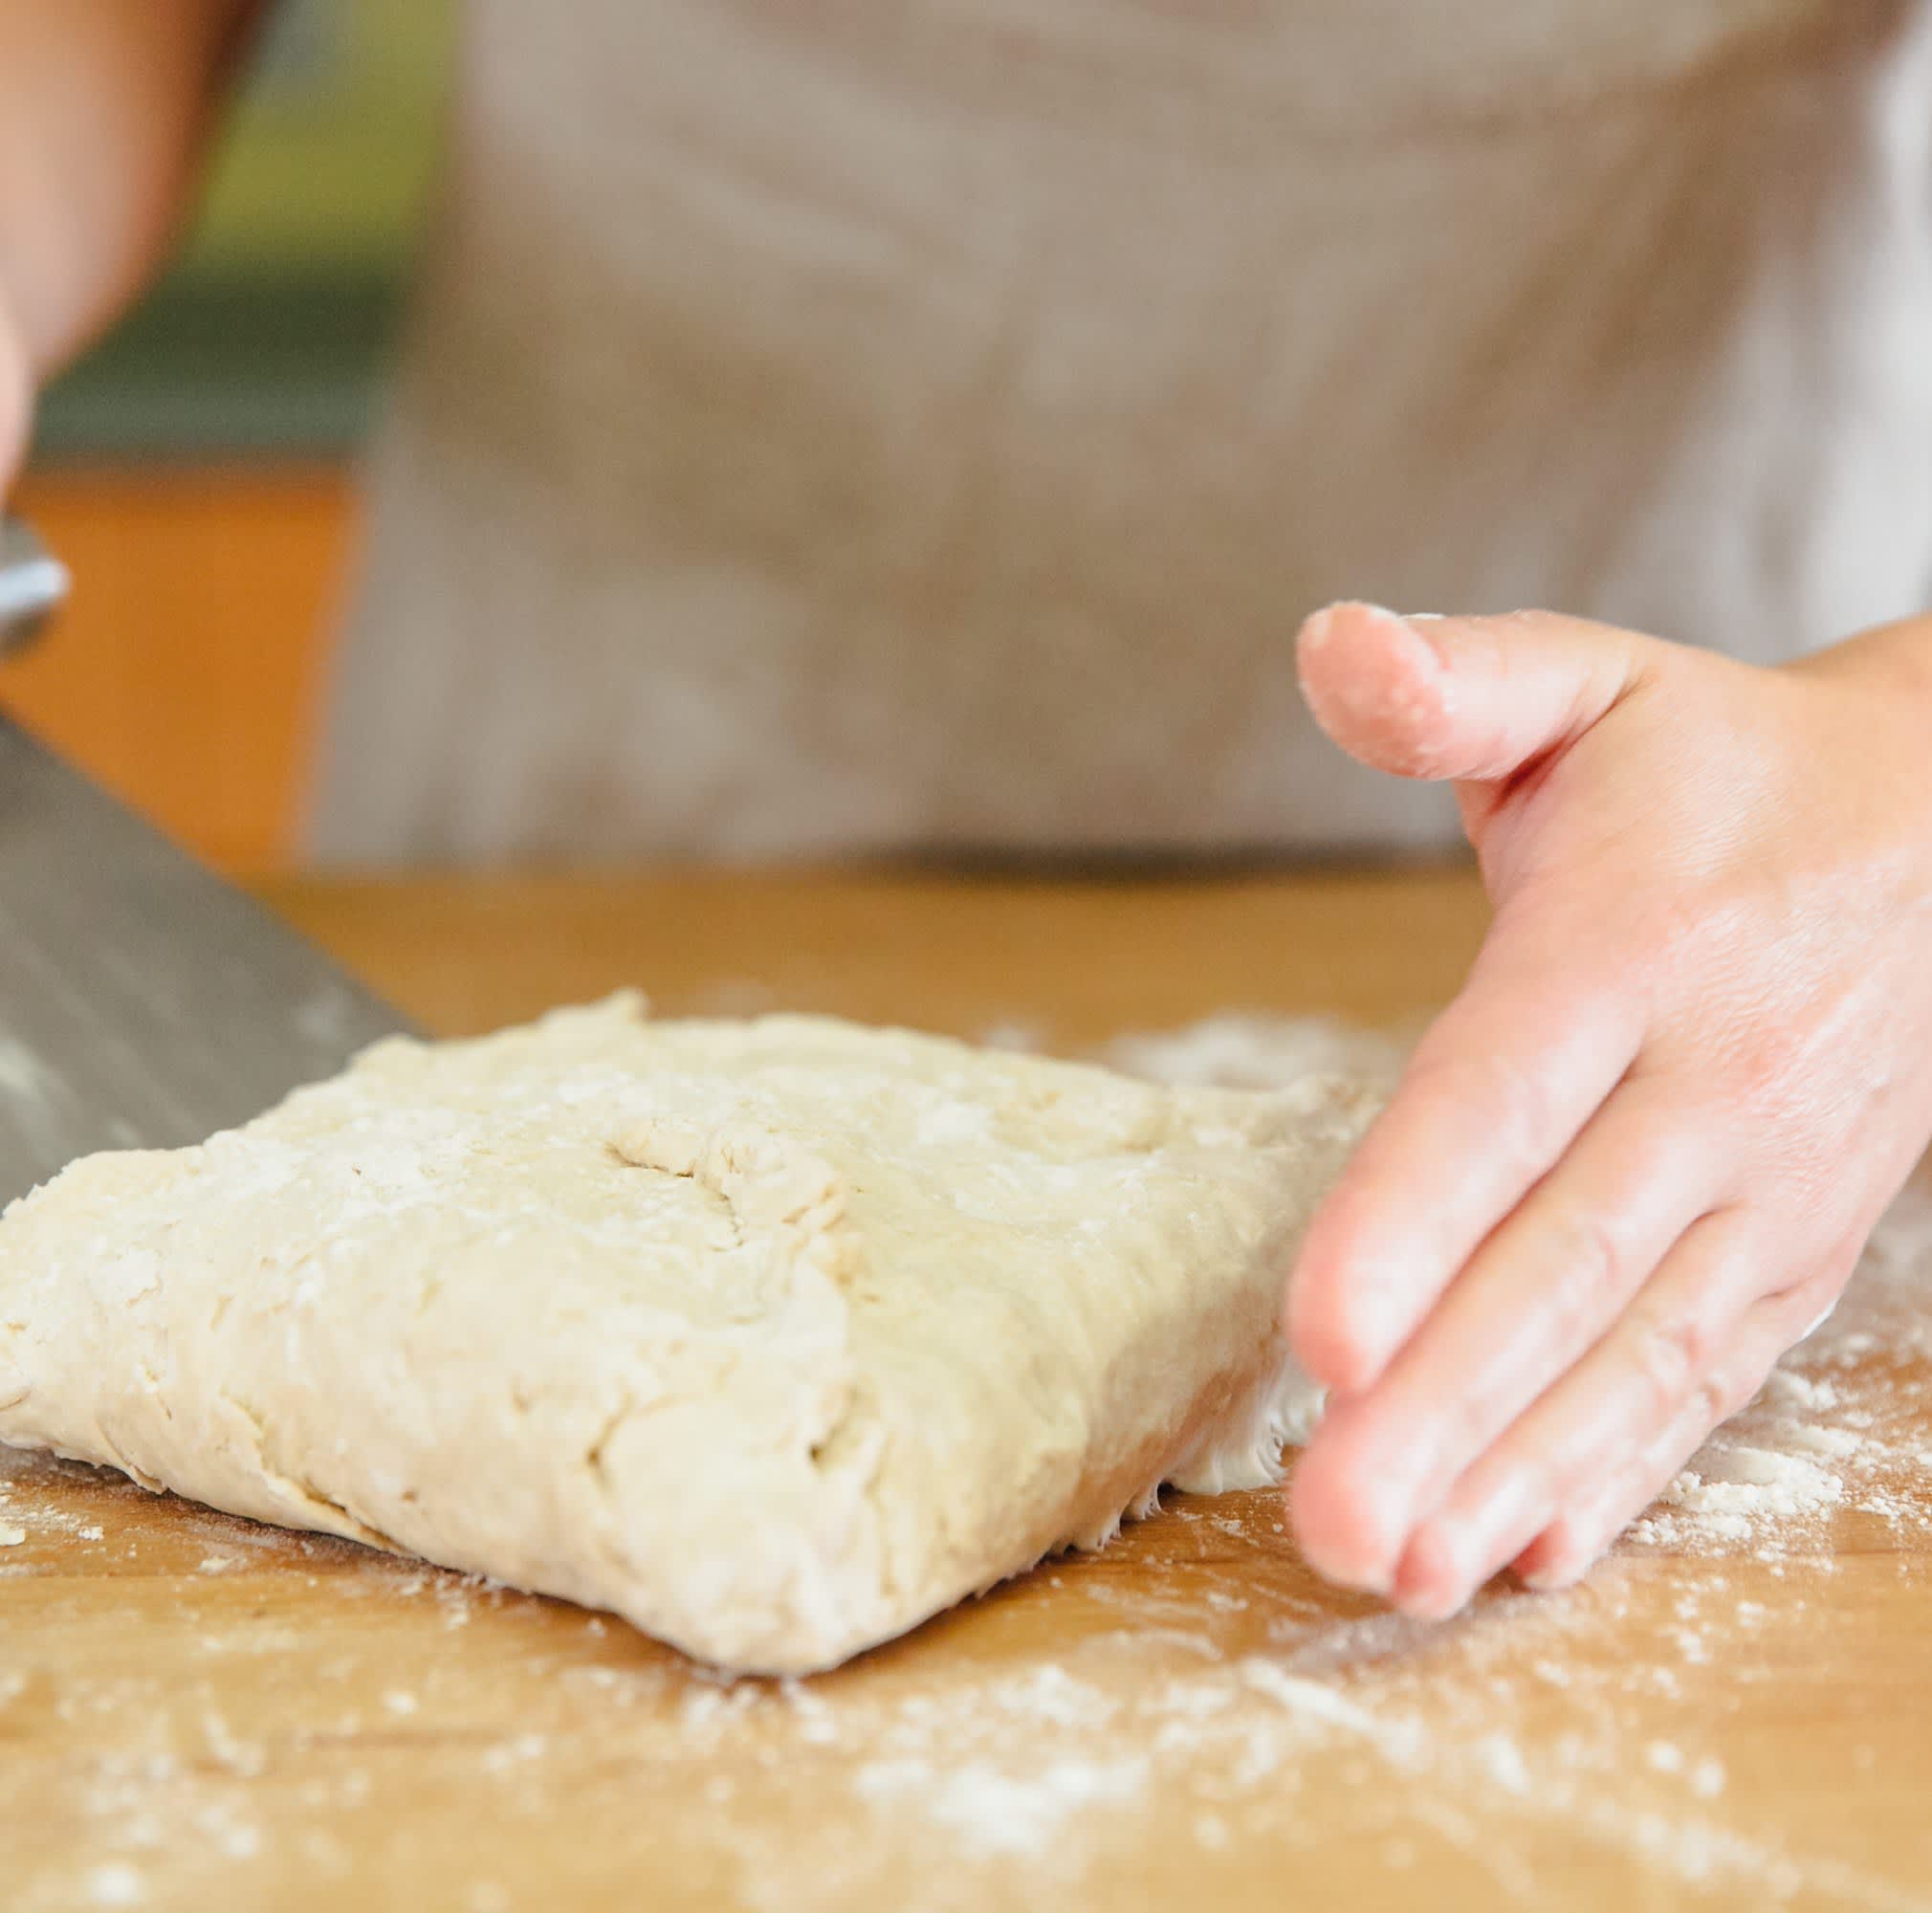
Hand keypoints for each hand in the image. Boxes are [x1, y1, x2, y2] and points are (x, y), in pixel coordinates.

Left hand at [1280, 602, 1931, 1615]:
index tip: (1324, 1334)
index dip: (1415, 1217)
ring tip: (1402, 1570)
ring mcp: (1767, 1182)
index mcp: (1636, 946)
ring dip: (1516, 1467)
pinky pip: (1704, 1375)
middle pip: (1562, 1262)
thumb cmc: (1712, 766)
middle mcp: (1710, 1083)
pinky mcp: (1796, 1246)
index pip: (1506, 1097)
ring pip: (1636, 1349)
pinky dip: (1620, 1470)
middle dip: (1445, 1401)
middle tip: (1334, 1519)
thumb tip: (1331, 646)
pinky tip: (1524, 1551)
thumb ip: (1457, 678)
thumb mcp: (1587, 682)